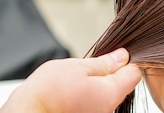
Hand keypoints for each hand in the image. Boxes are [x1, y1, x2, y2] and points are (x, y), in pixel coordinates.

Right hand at [0, 48, 141, 112]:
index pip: (134, 73)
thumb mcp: (78, 67)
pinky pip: (95, 102)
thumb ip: (104, 62)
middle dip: (109, 72)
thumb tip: (122, 56)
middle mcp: (108, 108)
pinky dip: (88, 94)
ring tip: (76, 80)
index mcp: (111, 93)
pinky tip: (72, 91)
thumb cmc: (49, 91)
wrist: (29, 112)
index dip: (127, 60)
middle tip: (87, 67)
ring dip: (96, 83)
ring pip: (107, 93)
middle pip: (121, 84)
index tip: (114, 56)